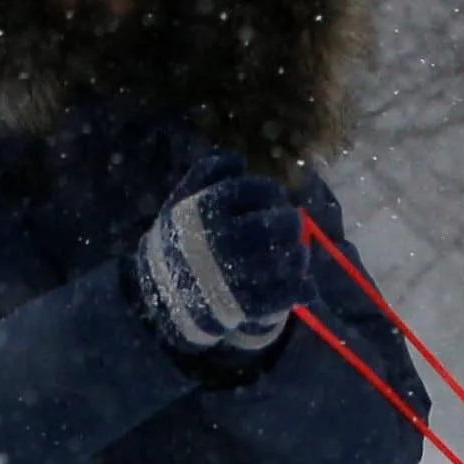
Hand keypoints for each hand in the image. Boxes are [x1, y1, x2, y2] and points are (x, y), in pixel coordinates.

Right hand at [133, 152, 308, 357]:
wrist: (158, 297)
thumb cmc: (177, 243)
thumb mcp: (179, 203)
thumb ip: (205, 175)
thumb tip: (238, 158)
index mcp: (204, 212)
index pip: (251, 191)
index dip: (269, 191)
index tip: (274, 196)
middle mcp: (220, 242)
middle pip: (275, 224)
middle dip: (290, 220)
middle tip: (292, 221)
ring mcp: (234, 275)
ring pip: (284, 258)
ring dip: (298, 252)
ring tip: (295, 250)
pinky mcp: (246, 305)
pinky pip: (286, 292)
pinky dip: (301, 286)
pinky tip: (304, 282)